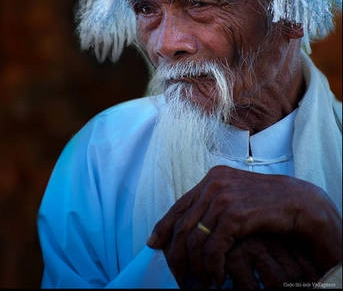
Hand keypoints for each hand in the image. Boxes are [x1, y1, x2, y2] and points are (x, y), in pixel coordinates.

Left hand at [147, 165, 341, 287]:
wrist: (296, 202)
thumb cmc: (265, 204)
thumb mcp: (234, 199)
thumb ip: (210, 207)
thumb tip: (189, 228)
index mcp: (211, 178)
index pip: (179, 205)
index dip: (163, 227)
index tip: (153, 245)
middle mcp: (213, 184)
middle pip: (183, 225)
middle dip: (177, 255)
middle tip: (179, 276)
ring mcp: (223, 197)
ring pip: (194, 239)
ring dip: (195, 267)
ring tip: (200, 283)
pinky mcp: (234, 214)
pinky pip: (213, 248)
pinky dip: (212, 268)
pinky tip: (217, 278)